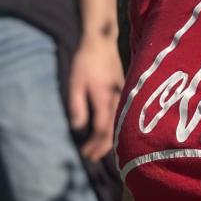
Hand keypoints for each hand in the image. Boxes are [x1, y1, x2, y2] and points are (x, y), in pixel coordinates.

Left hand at [69, 31, 124, 160]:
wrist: (101, 42)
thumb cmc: (85, 62)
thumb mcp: (75, 83)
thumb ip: (77, 106)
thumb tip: (77, 128)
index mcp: (104, 99)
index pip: (101, 130)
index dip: (94, 145)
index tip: (85, 154)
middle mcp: (116, 100)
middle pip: (113, 131)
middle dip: (102, 147)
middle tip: (90, 157)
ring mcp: (123, 97)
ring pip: (120, 125)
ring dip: (109, 140)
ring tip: (98, 150)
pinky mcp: (124, 93)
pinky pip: (122, 116)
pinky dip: (115, 129)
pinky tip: (109, 133)